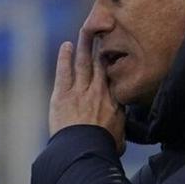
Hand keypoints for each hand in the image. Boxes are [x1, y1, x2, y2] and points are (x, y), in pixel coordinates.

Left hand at [49, 30, 125, 152]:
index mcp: (115, 101)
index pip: (115, 77)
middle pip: (102, 64)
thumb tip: (122, 131)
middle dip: (103, 47)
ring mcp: (81, 90)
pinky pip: (64, 70)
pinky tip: (66, 46)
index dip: (115, 63)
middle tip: (103, 32)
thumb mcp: (120, 137)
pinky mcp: (63, 94)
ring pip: (85, 62)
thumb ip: (120, 127)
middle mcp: (100, 91)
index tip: (116, 53)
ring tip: (87, 31)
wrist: (84, 152)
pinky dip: (65, 57)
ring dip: (86, 45)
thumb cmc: (102, 149)